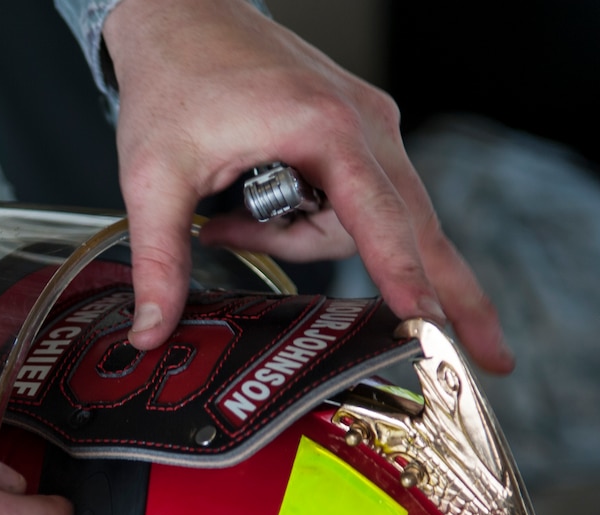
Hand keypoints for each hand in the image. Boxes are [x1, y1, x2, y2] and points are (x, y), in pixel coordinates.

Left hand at [102, 0, 513, 373]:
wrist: (179, 15)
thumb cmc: (175, 75)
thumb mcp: (153, 177)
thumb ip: (161, 258)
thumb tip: (153, 326)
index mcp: (323, 128)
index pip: (380, 220)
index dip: (405, 279)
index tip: (430, 327)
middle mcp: (363, 124)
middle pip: (412, 228)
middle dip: (443, 292)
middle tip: (487, 355)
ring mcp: (368, 125)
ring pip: (375, 220)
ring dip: (313, 242)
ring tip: (234, 222)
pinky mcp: (358, 130)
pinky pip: (361, 198)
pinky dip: (322, 221)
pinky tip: (262, 212)